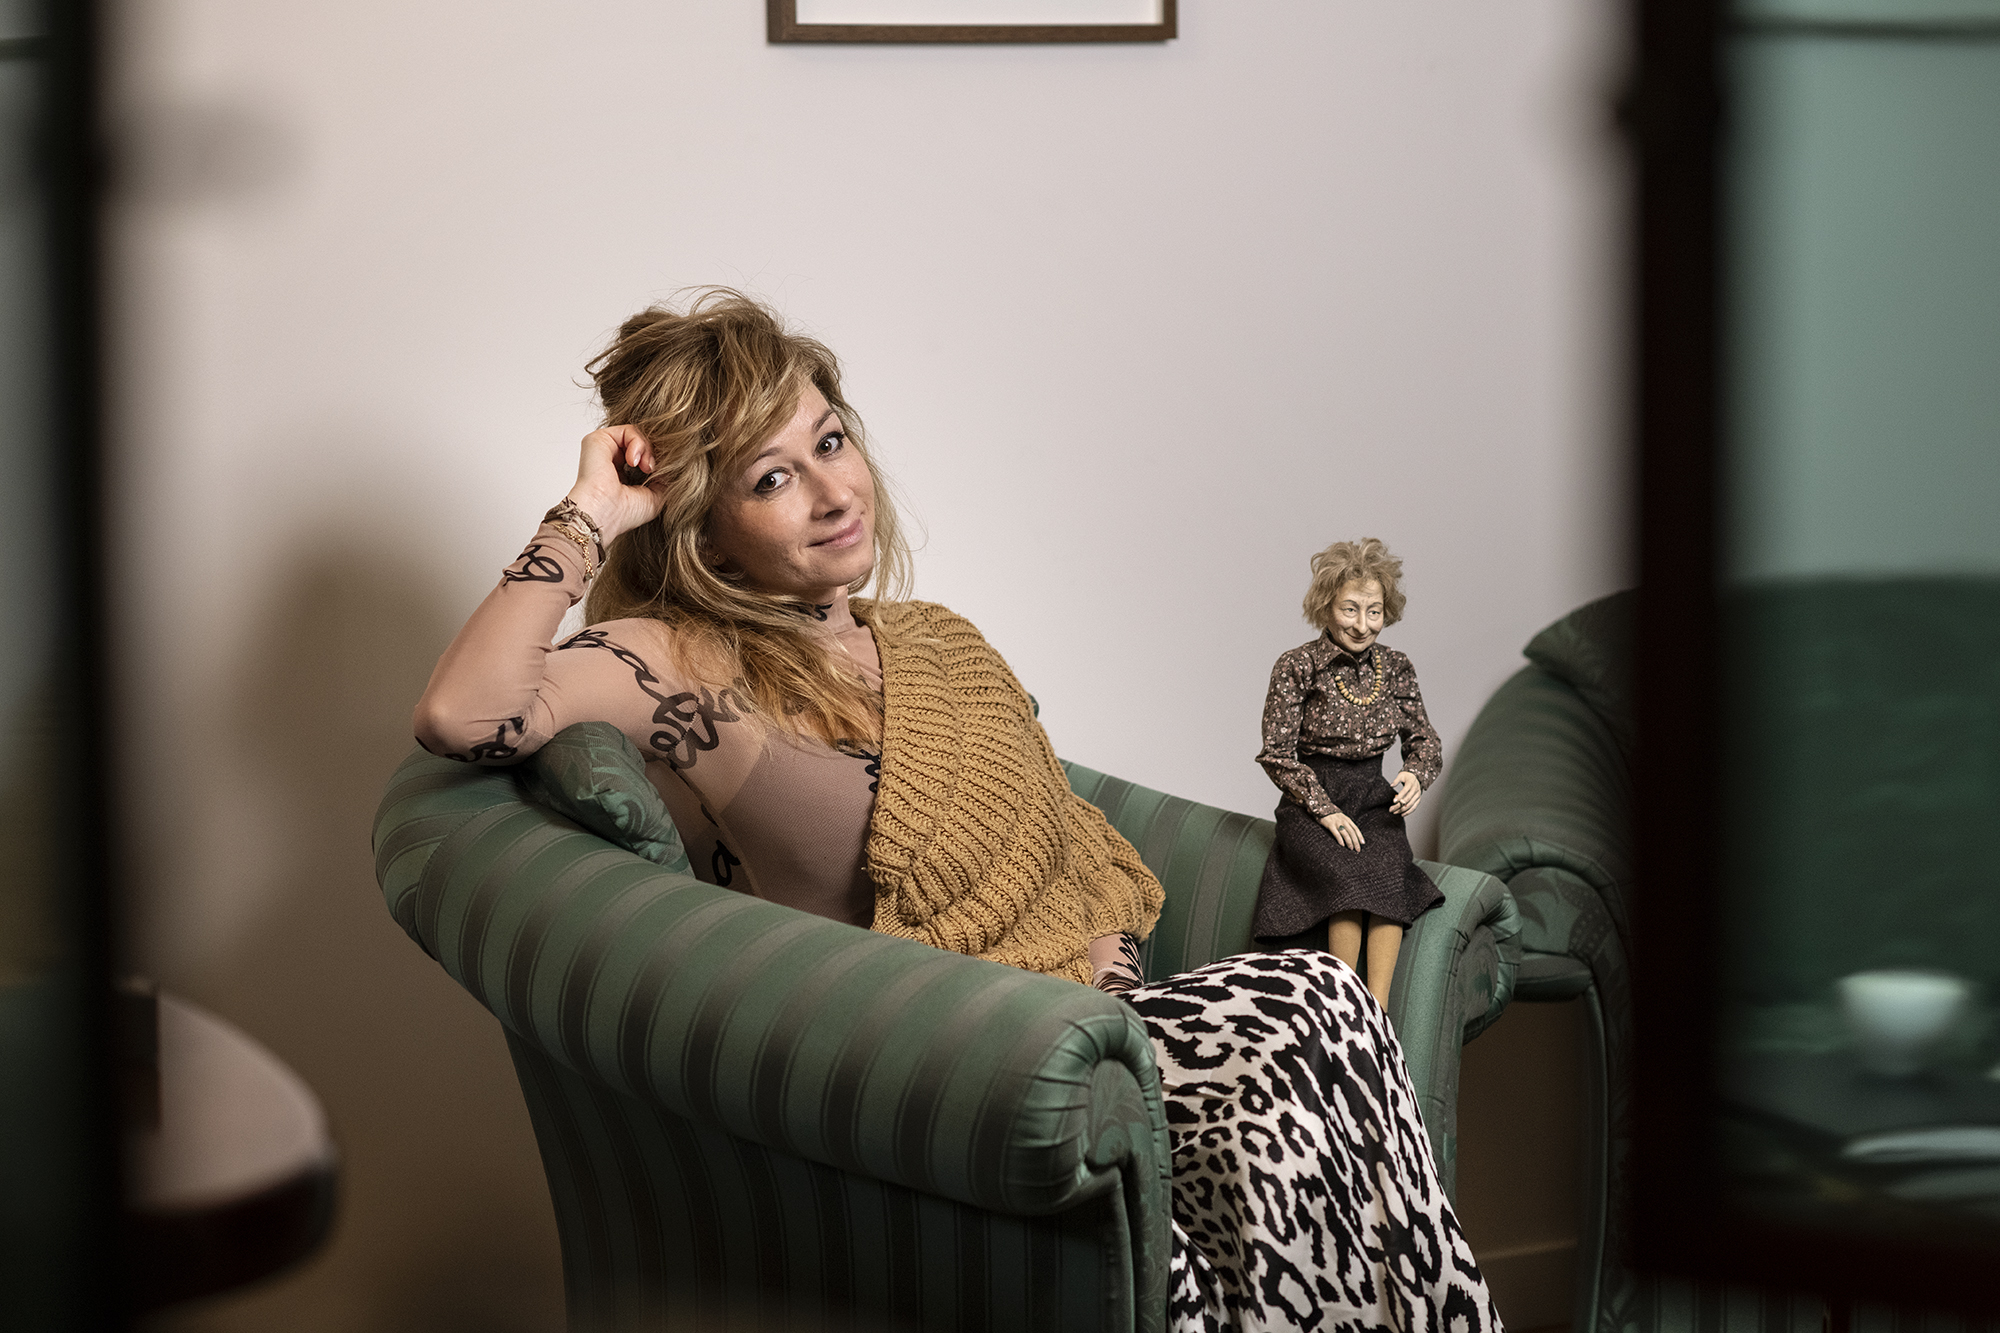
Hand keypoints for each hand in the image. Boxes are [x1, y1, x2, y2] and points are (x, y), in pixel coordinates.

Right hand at [565, 425, 667, 542]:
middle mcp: (612, 461)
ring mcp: (605, 450)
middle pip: (643, 444)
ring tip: (646, 467)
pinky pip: (628, 430)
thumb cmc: (625, 513)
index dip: (660, 460)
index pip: (646, 456)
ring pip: (638, 435)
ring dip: (648, 449)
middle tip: (654, 469)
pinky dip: (638, 442)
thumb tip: (677, 463)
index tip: (664, 473)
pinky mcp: (598, 440)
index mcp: (623, 474)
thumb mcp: (657, 496)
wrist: (604, 515)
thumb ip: (666, 478)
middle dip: (655, 454)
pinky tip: (635, 461)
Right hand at [1319, 811, 1363, 850]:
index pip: (1356, 829)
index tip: (1363, 843)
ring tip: (1351, 848)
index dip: (1360, 836)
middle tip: (1358, 849)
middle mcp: (1344, 821)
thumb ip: (1346, 824)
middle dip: (1356, 842)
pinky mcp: (1330, 825)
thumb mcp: (1342, 817)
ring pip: (1346, 834)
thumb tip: (1352, 833)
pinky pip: (1336, 833)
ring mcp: (1337, 823)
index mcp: (1347, 820)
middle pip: (1352, 833)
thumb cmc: (1332, 815)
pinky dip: (1340, 839)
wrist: (1321, 808)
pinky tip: (1342, 844)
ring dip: (1349, 842)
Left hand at [1389, 771, 1422, 815]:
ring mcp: (1418, 795)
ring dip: (1402, 810)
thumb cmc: (1407, 777)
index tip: (1393, 801)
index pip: (1405, 791)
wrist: (1415, 777)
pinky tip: (1402, 814)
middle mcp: (1416, 790)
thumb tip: (1391, 785)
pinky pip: (1414, 807)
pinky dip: (1408, 812)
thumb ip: (1396, 780)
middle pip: (1407, 799)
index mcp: (1411, 783)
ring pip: (1410, 804)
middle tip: (1391, 809)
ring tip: (1394, 812)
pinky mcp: (1418, 799)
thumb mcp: (1401, 775)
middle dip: (1399, 805)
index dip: (1399, 796)